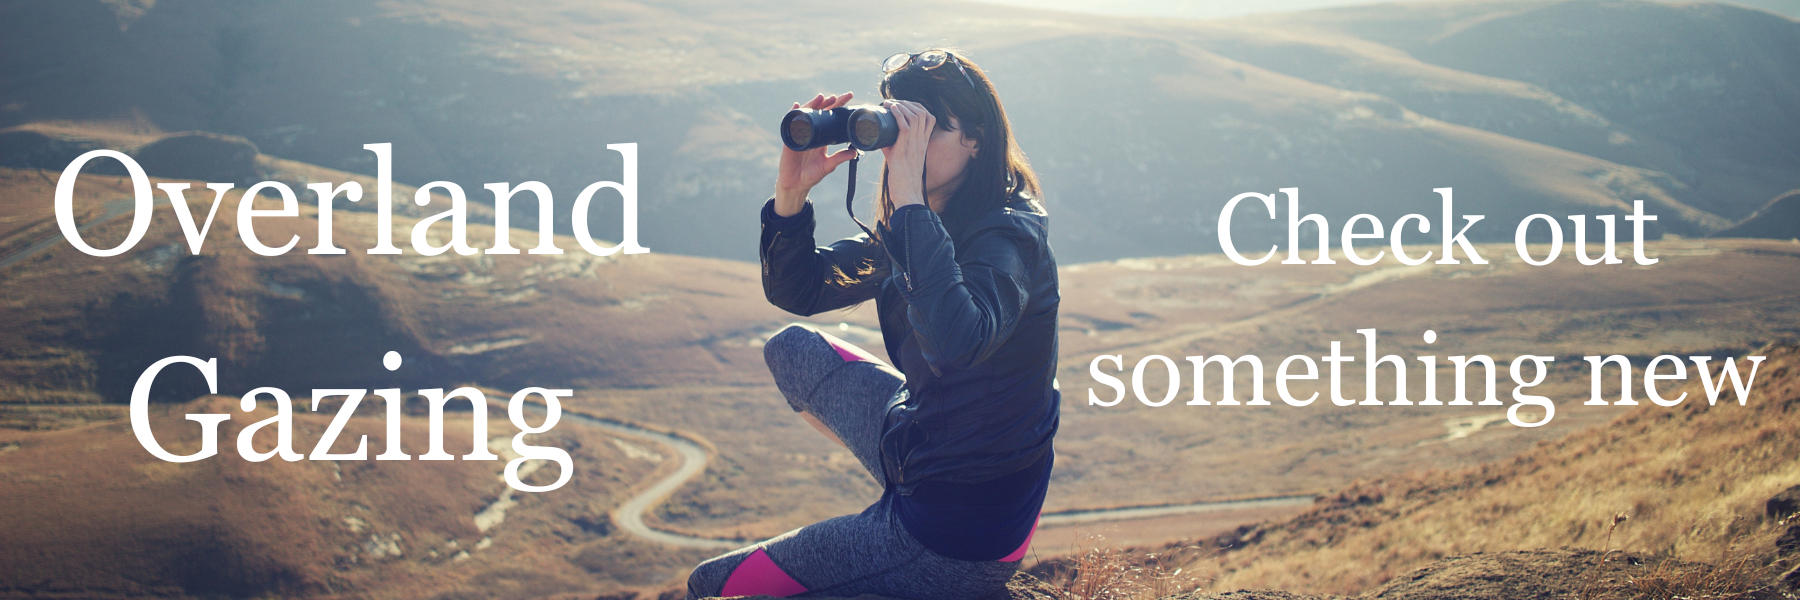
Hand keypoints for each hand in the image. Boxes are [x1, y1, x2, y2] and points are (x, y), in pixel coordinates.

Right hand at [774, 92, 859, 216]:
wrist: (796, 185)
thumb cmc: (811, 175)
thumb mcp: (828, 165)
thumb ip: (840, 158)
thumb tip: (855, 152)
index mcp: (821, 137)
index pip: (831, 117)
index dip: (838, 107)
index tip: (849, 98)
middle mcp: (811, 132)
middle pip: (819, 112)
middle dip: (828, 103)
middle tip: (837, 96)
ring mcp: (800, 134)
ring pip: (806, 115)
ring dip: (812, 105)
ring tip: (821, 98)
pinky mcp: (790, 139)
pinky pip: (791, 124)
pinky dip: (793, 114)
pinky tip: (796, 106)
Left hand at [879, 99, 932, 207]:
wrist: (907, 196)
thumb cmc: (903, 180)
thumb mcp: (901, 158)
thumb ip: (893, 147)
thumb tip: (880, 138)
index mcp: (923, 143)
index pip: (929, 117)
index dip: (917, 106)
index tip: (903, 104)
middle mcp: (921, 142)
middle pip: (922, 112)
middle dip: (907, 102)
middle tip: (893, 102)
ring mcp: (914, 146)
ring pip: (915, 116)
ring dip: (901, 105)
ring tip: (890, 103)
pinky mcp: (903, 151)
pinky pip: (905, 127)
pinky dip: (898, 115)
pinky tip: (891, 109)